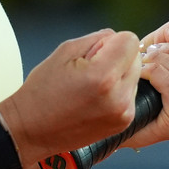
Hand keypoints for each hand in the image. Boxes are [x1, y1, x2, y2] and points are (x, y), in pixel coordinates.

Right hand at [0, 29, 140, 163]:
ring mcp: (123, 113)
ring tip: (91, 86)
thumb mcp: (65, 51)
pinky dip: (117, 91)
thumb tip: (118, 39)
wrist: (33, 130)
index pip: (130, 41)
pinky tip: (95, 98)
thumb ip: (98, 39)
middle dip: (117, 57)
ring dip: (118, 74)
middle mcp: (119, 97)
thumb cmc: (43, 89)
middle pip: (136, 58)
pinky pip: (130, 93)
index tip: (94, 52)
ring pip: (135, 76)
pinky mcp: (124, 123)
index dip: (111, 41)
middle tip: (89, 69)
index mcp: (103, 76)